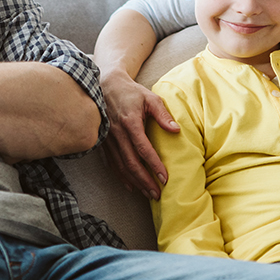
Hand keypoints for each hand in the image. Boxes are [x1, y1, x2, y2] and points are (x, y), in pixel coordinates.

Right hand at [100, 69, 178, 199]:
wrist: (106, 85)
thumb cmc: (131, 92)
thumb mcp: (149, 97)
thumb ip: (163, 114)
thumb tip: (176, 130)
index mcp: (130, 122)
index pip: (143, 148)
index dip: (154, 165)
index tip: (165, 178)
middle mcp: (117, 133)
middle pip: (131, 162)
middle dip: (145, 180)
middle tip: (157, 194)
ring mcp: (108, 138)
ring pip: (121, 166)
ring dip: (134, 181)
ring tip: (147, 193)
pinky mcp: (103, 142)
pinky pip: (111, 163)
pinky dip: (121, 176)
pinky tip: (131, 185)